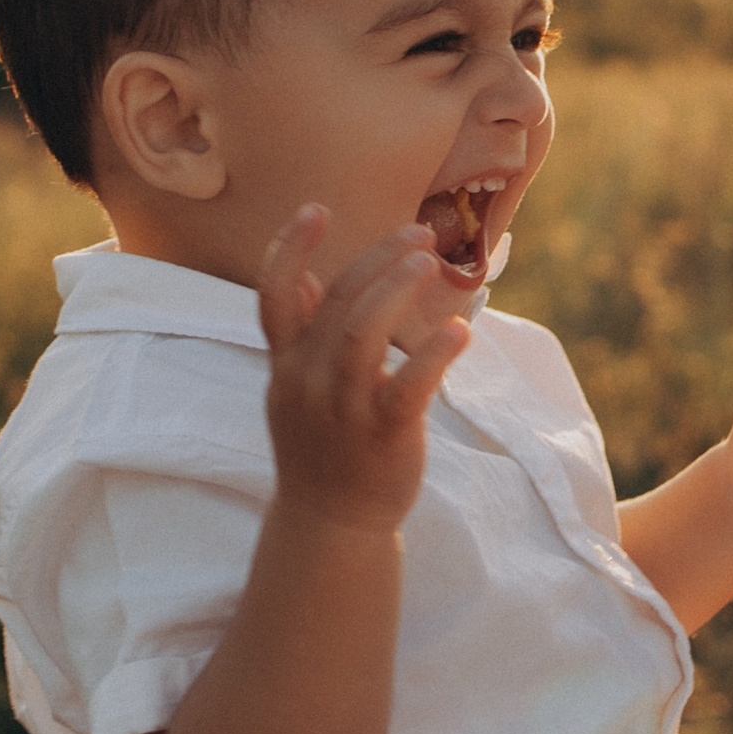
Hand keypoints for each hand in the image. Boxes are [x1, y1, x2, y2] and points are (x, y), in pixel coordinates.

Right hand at [257, 208, 471, 531]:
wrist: (331, 524)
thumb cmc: (322, 445)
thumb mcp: (297, 390)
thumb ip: (303, 335)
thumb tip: (307, 280)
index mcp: (286, 365)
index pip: (273, 296)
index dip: (290, 249)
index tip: (317, 209)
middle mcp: (307, 382)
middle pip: (336, 303)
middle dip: (378, 259)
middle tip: (419, 234)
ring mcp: (342, 410)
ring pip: (361, 334)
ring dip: (396, 290)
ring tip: (429, 262)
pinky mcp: (383, 435)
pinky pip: (409, 386)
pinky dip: (434, 353)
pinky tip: (460, 330)